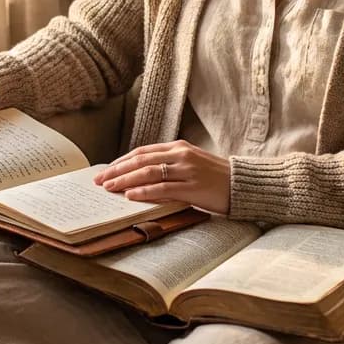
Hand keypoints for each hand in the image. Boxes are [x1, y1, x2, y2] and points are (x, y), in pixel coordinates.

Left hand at [93, 140, 230, 213]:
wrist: (244, 184)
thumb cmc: (216, 177)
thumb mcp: (191, 164)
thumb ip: (168, 166)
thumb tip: (140, 177)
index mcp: (178, 147)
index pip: (142, 152)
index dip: (121, 161)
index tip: (106, 170)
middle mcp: (181, 155)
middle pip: (140, 160)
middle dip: (117, 170)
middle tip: (99, 180)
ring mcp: (187, 170)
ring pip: (148, 172)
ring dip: (125, 180)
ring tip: (109, 188)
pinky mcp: (193, 187)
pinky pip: (163, 188)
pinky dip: (144, 192)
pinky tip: (130, 196)